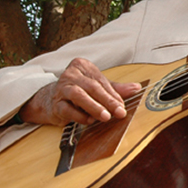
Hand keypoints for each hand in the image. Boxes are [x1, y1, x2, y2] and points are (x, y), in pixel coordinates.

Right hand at [18, 58, 141, 126]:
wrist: (50, 100)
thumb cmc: (78, 91)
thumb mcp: (97, 87)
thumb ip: (116, 88)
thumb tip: (136, 88)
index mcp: (82, 66)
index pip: (101, 81)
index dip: (113, 94)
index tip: (123, 106)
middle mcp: (70, 74)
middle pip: (92, 87)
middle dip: (107, 101)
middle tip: (119, 112)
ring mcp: (61, 88)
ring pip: (78, 95)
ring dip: (94, 107)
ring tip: (105, 116)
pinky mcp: (55, 104)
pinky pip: (67, 109)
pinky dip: (79, 115)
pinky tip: (89, 120)